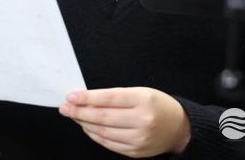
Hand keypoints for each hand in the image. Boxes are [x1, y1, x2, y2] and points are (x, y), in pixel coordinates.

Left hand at [59, 87, 190, 157]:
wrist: (179, 127)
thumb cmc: (156, 105)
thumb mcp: (140, 92)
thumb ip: (115, 95)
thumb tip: (86, 99)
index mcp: (143, 100)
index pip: (109, 98)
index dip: (87, 98)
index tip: (71, 96)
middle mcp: (142, 120)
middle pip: (103, 117)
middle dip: (80, 112)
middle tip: (65, 107)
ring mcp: (139, 139)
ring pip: (103, 132)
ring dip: (85, 124)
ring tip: (74, 116)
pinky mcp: (136, 152)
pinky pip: (109, 144)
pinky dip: (95, 135)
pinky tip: (87, 127)